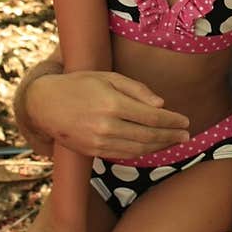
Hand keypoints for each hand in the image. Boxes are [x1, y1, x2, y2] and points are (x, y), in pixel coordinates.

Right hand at [25, 69, 190, 158]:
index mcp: (112, 103)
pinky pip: (124, 155)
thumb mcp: (107, 77)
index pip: (152, 116)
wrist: (45, 104)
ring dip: (160, 147)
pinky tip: (153, 147)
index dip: (172, 121)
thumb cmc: (79, 84)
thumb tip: (161, 104)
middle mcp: (106, 126)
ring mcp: (99, 142)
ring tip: (174, 141)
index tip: (185, 121)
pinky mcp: (93, 152)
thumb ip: (136, 89)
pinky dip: (142, 152)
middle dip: (171, 136)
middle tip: (186, 135)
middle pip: (149, 136)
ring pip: (139, 149)